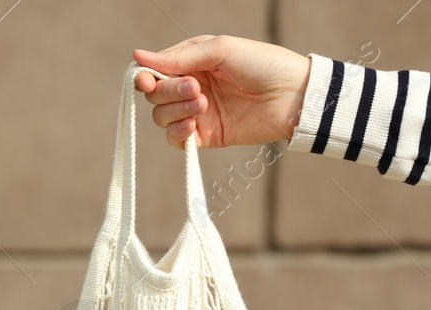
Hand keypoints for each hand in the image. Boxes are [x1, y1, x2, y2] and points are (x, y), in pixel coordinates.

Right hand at [131, 37, 309, 147]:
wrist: (292, 96)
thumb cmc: (262, 64)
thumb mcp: (220, 50)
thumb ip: (180, 57)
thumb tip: (138, 56)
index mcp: (193, 62)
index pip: (155, 71)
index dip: (145, 77)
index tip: (146, 81)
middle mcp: (192, 87)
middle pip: (156, 96)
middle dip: (169, 92)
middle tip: (196, 88)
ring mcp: (198, 112)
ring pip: (162, 117)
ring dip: (176, 110)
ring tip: (203, 103)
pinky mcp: (206, 135)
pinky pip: (176, 139)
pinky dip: (178, 132)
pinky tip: (193, 124)